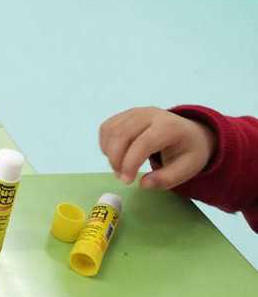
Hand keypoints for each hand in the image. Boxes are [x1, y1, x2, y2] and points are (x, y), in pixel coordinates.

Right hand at [99, 107, 216, 189]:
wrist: (190, 132)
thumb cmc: (188, 152)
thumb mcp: (187, 169)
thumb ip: (166, 179)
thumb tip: (143, 184)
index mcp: (169, 127)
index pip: (143, 143)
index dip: (131, 163)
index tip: (127, 181)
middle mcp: (150, 114)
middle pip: (122, 134)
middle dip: (116, 159)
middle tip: (121, 177)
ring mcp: (136, 112)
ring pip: (111, 130)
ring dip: (109, 152)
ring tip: (119, 168)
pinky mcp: (126, 114)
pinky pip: (107, 127)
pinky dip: (105, 143)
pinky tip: (115, 155)